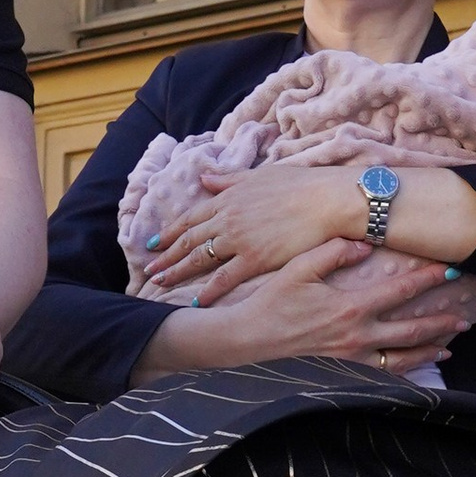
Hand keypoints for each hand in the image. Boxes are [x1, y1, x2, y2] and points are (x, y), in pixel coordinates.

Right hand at [136, 240, 475, 380]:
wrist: (247, 341)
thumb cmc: (270, 302)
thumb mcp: (297, 268)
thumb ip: (332, 252)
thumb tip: (364, 242)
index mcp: (350, 306)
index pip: (399, 290)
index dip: (426, 279)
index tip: (448, 269)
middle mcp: (358, 335)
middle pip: (412, 330)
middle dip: (440, 321)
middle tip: (464, 315)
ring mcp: (352, 358)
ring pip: (403, 358)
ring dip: (429, 350)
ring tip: (450, 344)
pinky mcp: (344, 372)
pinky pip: (384, 375)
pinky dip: (406, 372)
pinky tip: (420, 369)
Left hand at [144, 166, 359, 297]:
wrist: (327, 200)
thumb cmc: (300, 185)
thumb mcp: (260, 175)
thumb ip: (229, 179)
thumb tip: (205, 177)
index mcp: (228, 198)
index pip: (191, 218)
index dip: (171, 232)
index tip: (154, 243)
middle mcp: (227, 219)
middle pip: (189, 241)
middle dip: (166, 256)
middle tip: (148, 269)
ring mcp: (239, 240)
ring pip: (200, 260)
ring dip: (178, 272)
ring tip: (160, 283)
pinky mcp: (255, 260)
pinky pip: (224, 279)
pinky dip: (207, 291)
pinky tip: (194, 301)